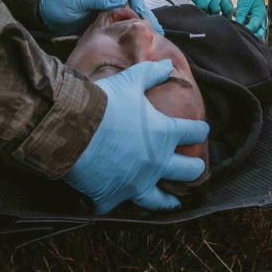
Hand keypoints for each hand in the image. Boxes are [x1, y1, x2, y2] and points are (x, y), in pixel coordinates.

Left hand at [40, 0, 160, 34]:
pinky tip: (139, 40)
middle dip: (146, 13)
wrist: (43, 10)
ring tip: (155, 38)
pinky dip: (131, 30)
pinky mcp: (105, 20)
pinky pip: (121, 23)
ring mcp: (108, 7)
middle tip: (157, 30)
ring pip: (131, 13)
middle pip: (135, 0)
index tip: (139, 13)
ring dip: (142, 24)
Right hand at [64, 60, 208, 213]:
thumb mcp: (131, 81)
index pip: (194, 133)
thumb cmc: (103, 102)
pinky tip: (119, 202)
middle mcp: (156, 163)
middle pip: (188, 170)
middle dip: (194, 167)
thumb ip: (152, 73)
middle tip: (195, 167)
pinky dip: (116, 203)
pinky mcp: (112, 197)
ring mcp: (135, 183)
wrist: (70, 127)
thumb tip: (169, 64)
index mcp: (164, 134)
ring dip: (169, 200)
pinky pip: (117, 206)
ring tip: (174, 201)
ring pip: (160, 200)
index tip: (201, 130)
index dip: (199, 130)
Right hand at [171, 0, 233, 15]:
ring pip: (213, 14)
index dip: (227, 16)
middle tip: (215, 24)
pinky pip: (203, 12)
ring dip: (210, 18)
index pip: (229, 8)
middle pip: (224, 13)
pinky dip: (202, 16)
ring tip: (205, 21)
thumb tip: (212, 5)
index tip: (224, 21)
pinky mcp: (199, 0)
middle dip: (220, 19)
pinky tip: (199, 17)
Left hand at [233, 0, 267, 38]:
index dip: (245, 31)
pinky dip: (249, 29)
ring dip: (250, 34)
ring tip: (240, 30)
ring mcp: (261, 21)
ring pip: (258, 34)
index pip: (254, 28)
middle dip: (251, 37)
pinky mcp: (258, 21)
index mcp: (260, 15)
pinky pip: (255, 29)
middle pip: (260, 35)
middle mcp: (263, 20)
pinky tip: (242, 25)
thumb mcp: (244, 4)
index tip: (237, 32)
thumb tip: (237, 26)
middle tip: (240, 36)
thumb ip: (241, 16)